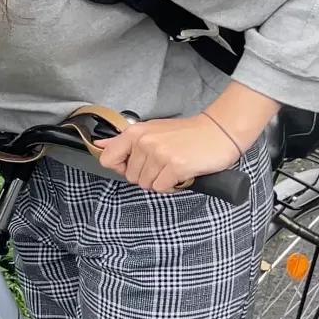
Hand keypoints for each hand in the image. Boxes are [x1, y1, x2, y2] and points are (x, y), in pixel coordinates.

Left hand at [93, 114, 241, 193]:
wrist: (219, 132)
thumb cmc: (185, 133)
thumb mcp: (151, 130)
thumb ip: (124, 140)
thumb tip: (99, 144)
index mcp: (135, 133)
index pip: (108, 159)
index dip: (120, 167)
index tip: (135, 165)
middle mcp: (144, 143)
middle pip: (131, 176)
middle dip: (146, 175)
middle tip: (164, 164)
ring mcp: (160, 154)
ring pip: (146, 184)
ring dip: (160, 181)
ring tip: (173, 167)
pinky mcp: (175, 167)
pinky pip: (161, 188)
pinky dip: (172, 185)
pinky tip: (181, 173)